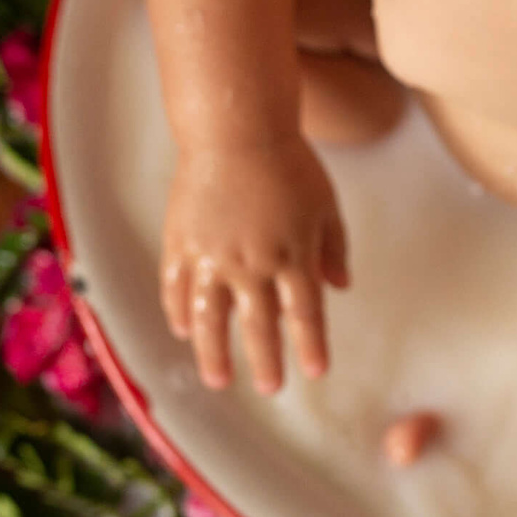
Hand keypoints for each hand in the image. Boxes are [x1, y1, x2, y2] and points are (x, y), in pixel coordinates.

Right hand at [159, 136, 348, 394]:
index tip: (315, 371)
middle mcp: (252, 263)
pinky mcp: (181, 242)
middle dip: (267, 362)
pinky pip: (176, 287)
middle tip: (271, 388)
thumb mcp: (325, 203)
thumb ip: (333, 248)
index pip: (305, 314)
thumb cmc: (289, 162)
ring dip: (214, 353)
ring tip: (217, 380)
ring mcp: (212, 255)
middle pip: (259, 326)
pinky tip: (183, 331)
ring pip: (211, 318)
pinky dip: (178, 312)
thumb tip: (340, 287)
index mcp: (293, 255)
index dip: (310, 346)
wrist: (236, 128)